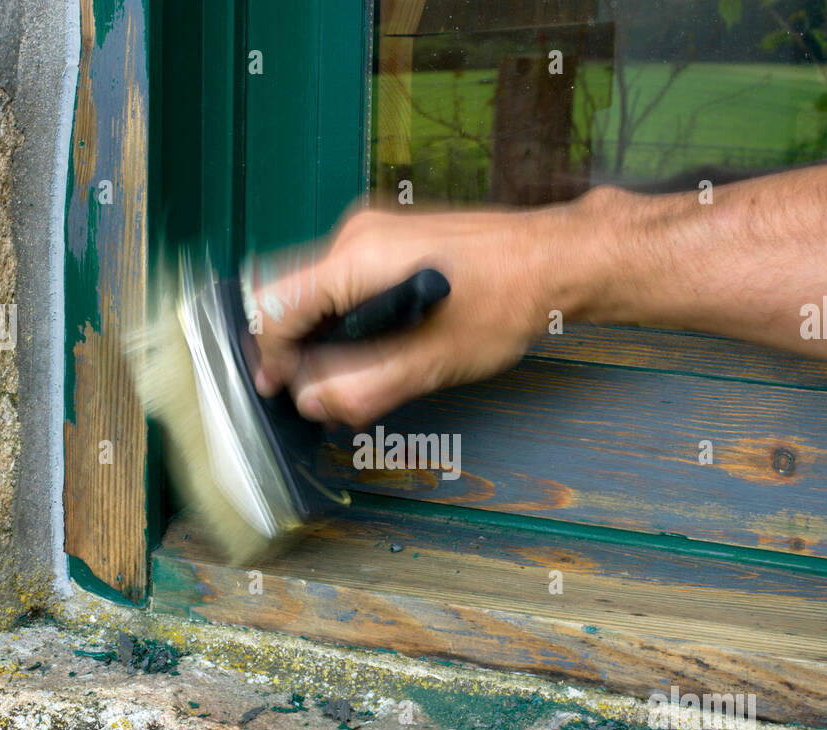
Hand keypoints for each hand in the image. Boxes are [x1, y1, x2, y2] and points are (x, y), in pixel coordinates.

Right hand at [249, 195, 604, 427]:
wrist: (555, 259)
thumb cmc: (507, 301)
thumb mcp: (433, 362)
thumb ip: (364, 386)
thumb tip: (313, 402)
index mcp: (358, 259)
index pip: (276, 307)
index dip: (271, 357)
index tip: (280, 390)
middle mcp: (356, 235)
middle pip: (288, 295)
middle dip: (294, 348)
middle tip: (319, 391)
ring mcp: (372, 230)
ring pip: (313, 288)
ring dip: (320, 335)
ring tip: (352, 375)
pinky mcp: (389, 237)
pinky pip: (341, 278)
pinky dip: (343, 316)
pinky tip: (374, 346)